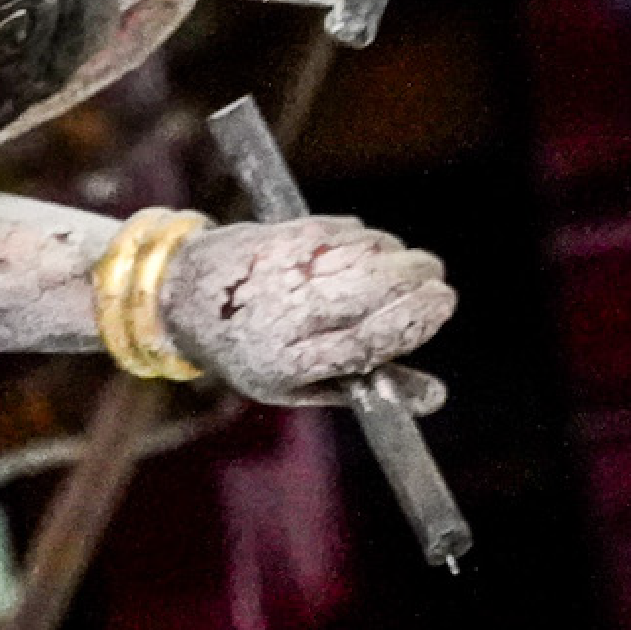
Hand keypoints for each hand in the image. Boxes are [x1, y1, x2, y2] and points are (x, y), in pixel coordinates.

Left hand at [162, 216, 454, 404]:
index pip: (368, 340)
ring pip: (369, 253)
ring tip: (398, 268)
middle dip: (418, 279)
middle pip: (375, 288)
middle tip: (434, 279)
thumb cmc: (254, 348)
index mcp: (291, 363)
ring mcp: (289, 268)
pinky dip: (368, 241)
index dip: (414, 320)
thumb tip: (437, 398)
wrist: (187, 293)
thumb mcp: (298, 386)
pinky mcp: (289, 234)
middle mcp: (289, 314)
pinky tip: (362, 252)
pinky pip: (351, 232)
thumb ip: (365, 386)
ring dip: (397, 257)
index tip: (444, 302)